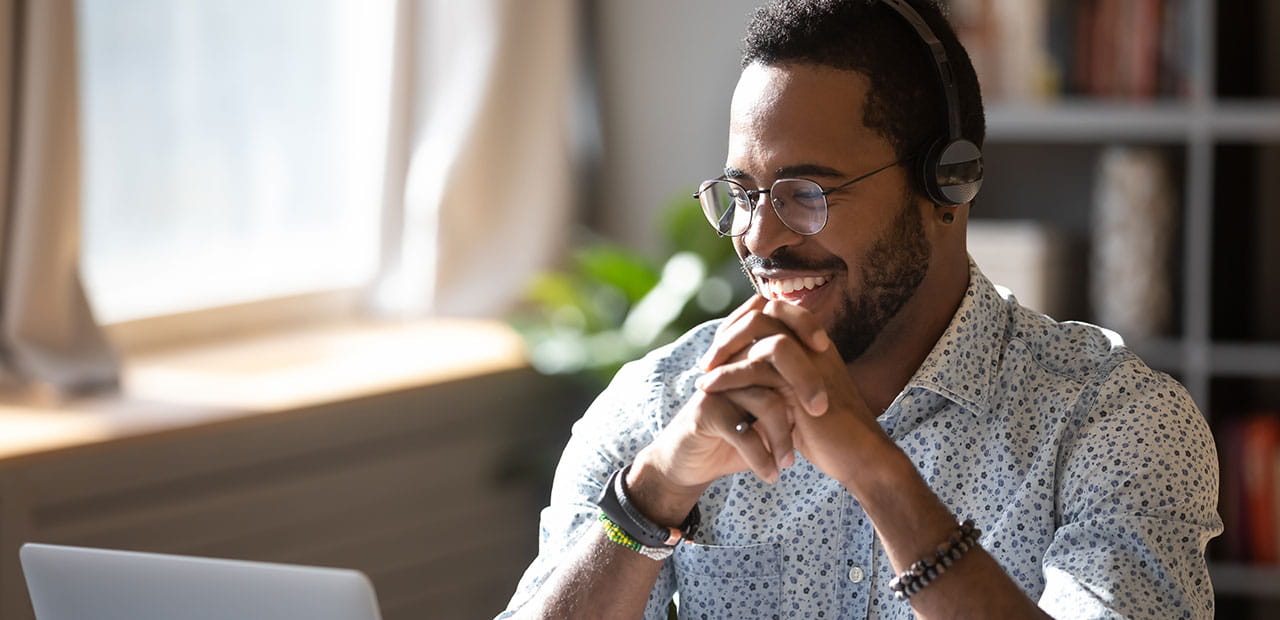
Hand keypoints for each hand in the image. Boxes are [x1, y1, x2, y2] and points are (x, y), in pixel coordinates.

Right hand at [627, 297, 822, 517]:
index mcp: (746, 354)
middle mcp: (731, 363)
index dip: (803, 323)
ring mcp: (717, 385)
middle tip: (819, 411)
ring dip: (783, 437)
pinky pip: (744, 432)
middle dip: (805, 383)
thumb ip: (790, 392)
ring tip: (789, 463)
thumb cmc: (737, 434)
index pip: (776, 319)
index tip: (826, 349)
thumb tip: (835, 383)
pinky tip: (771, 474)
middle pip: (775, 354)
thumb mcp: (767, 412)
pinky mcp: (705, 411)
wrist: (692, 462)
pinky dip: (762, 458)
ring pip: (766, 400)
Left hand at [696, 297, 887, 485]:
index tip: (721, 348)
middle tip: (708, 359)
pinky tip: (708, 388)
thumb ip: (780, 378)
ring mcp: (810, 359)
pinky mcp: (802, 383)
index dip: (743, 323)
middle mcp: (814, 344)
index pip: (775, 310)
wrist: (859, 458)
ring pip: (759, 331)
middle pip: (765, 311)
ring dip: (725, 348)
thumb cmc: (830, 434)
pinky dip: (727, 375)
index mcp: (815, 344)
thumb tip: (747, 368)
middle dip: (730, 331)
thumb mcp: (800, 398)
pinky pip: (757, 366)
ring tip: (704, 372)